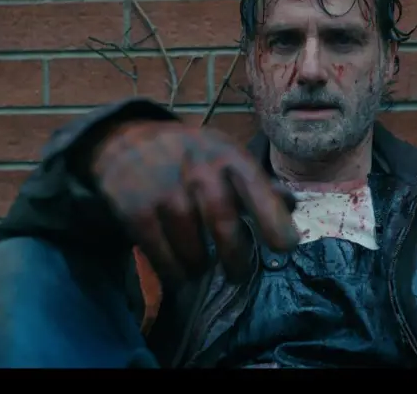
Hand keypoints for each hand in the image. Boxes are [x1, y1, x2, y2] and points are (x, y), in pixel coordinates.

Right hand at [91, 120, 298, 282]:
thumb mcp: (224, 156)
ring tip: (202, 267)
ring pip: (191, 245)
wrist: (125, 142)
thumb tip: (291, 207)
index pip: (255, 186)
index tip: (286, 248)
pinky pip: (161, 255)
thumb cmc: (190, 156)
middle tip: (238, 274)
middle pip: (222, 222)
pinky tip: (180, 272)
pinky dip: (174, 271)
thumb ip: (257, 184)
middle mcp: (196, 167)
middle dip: (236, 257)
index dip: (273, 219)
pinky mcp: (134, 208)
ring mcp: (162, 187)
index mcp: (225, 153)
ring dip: (200, 266)